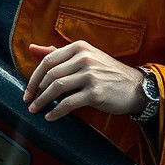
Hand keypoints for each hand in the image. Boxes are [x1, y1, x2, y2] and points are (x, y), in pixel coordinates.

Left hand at [23, 42, 145, 120]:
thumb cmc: (107, 73)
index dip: (34, 76)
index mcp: (80, 47)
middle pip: (50, 74)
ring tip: (35, 109)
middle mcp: (84, 58)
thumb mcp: (85, 56)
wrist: (136, 87)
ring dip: (42, 101)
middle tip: (29, 102)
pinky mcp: (95, 93)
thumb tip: (32, 48)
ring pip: (56, 88)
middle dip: (36, 91)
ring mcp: (90, 75)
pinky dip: (56, 111)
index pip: (48, 60)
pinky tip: (50, 116)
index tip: (28, 90)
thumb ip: (59, 53)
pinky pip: (68, 103)